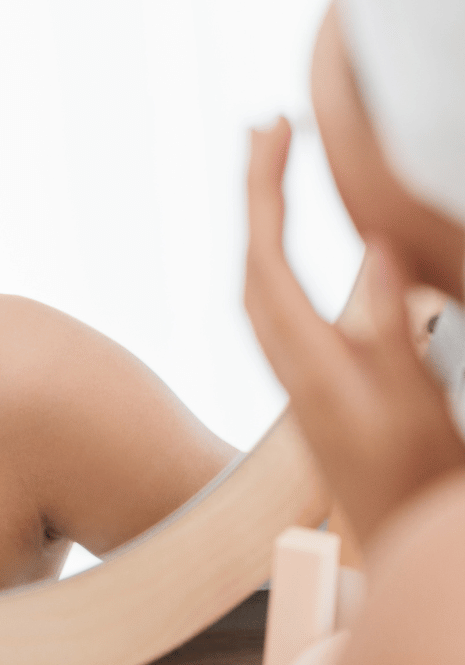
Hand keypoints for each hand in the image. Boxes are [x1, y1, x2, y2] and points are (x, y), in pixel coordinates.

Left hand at [244, 117, 464, 547]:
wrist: (396, 535)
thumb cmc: (415, 472)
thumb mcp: (414, 400)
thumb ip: (391, 327)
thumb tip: (378, 248)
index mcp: (304, 352)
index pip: (267, 250)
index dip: (266, 184)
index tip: (275, 128)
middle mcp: (281, 352)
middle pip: (249, 252)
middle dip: (254, 186)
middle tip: (264, 128)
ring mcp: (286, 362)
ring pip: (252, 272)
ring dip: (257, 215)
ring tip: (268, 164)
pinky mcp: (299, 370)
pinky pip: (265, 294)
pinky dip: (267, 249)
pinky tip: (275, 240)